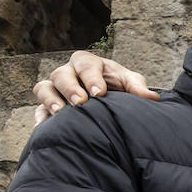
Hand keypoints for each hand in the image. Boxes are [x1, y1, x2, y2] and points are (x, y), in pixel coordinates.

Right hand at [33, 51, 157, 123]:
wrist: (109, 103)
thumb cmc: (119, 88)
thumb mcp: (130, 84)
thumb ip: (138, 88)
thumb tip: (152, 98)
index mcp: (88, 64)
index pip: (85, 64)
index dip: (91, 77)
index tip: (99, 93)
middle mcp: (68, 73)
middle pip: (61, 74)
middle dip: (70, 88)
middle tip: (81, 103)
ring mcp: (55, 89)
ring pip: (44, 88)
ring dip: (51, 100)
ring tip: (62, 113)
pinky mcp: (47, 107)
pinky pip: (38, 110)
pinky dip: (42, 118)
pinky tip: (48, 128)